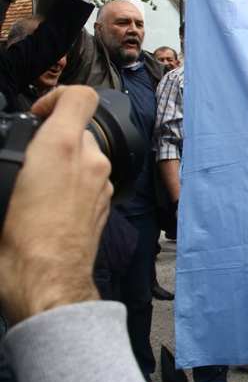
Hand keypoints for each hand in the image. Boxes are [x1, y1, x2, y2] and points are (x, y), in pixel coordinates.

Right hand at [0, 86, 112, 325]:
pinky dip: (72, 184)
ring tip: (33, 188)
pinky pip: (90, 180)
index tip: (36, 116)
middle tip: (26, 161)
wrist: (47, 285)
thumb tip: (24, 147)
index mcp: (63, 148)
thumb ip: (21, 153)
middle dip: (53, 139)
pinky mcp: (105, 205)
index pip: (80, 96)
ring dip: (63, 163)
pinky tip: (47, 206)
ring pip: (85, 156)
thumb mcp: (4, 183)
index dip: (56, 98)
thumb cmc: (19, 243)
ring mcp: (102, 183)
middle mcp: (91, 161)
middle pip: (78, 131)